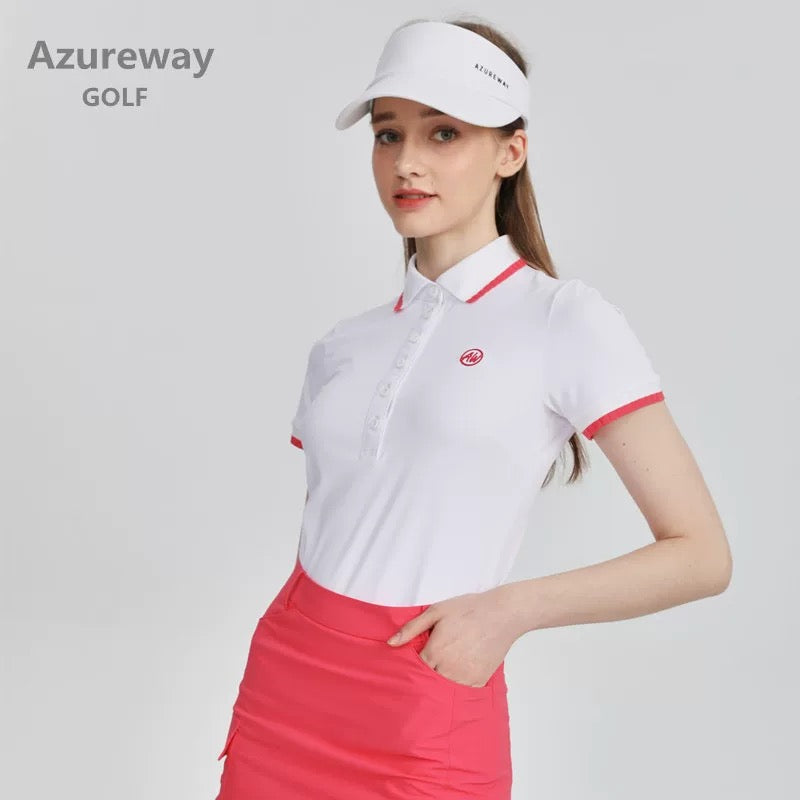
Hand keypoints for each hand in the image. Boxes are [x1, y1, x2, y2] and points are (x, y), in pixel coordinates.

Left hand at [386, 585, 520, 687]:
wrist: (502, 614)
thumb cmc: (468, 609)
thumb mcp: (436, 612)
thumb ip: (411, 628)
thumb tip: (391, 643)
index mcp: (434, 652)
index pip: (414, 669)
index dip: (411, 666)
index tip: (412, 662)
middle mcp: (447, 669)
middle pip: (427, 681)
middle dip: (424, 676)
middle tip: (430, 664)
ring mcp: (464, 678)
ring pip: (443, 688)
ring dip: (440, 682)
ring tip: (444, 668)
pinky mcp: (478, 682)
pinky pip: (461, 691)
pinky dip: (457, 685)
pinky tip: (458, 672)